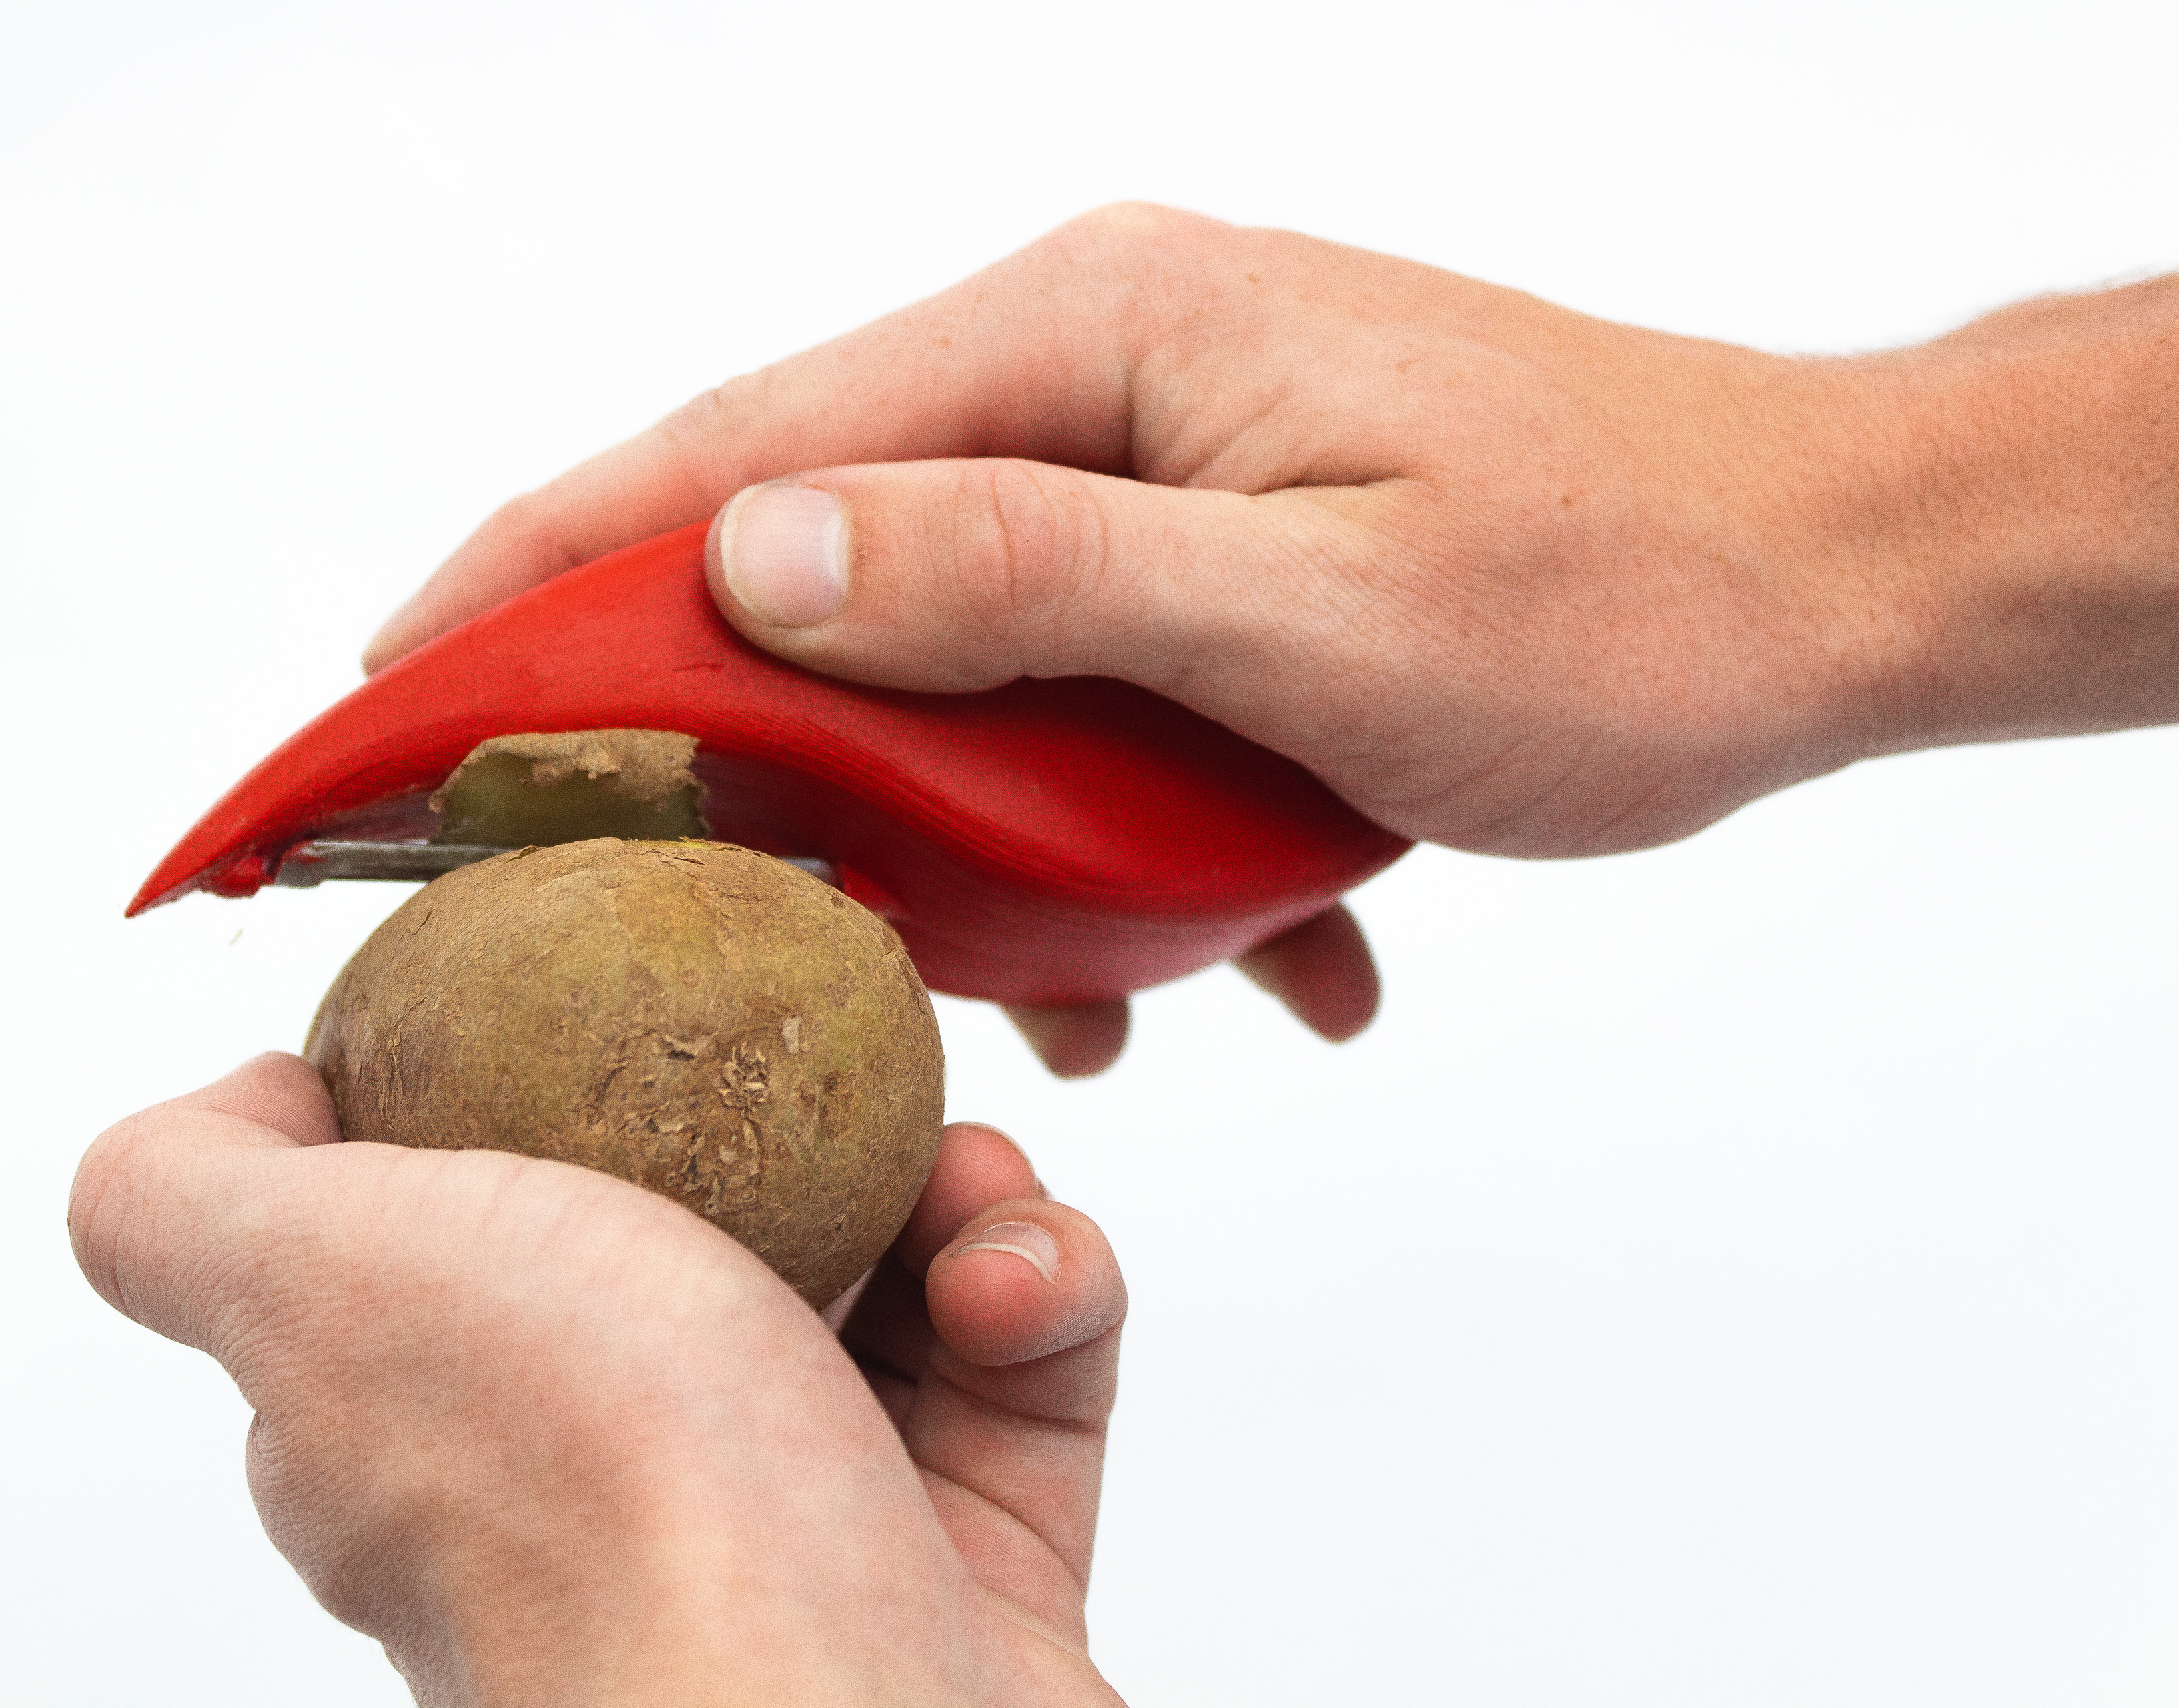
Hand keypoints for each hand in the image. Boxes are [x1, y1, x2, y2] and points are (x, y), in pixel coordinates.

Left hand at [70, 1055, 1128, 1707]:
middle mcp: (602, 1481)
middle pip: (711, 1224)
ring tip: (958, 1185)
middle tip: (842, 1077)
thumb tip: (212, 1109)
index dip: (559, 1089)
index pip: (483, 1216)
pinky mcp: (965, 1570)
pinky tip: (1015, 1285)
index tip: (643, 1000)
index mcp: (437, 1412)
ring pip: (887, 1282)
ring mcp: (795, 1531)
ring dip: (947, 1186)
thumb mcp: (315, 1271)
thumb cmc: (600, 1507)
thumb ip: (187, 1191)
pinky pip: (1023, 1368)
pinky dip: (1043, 1290)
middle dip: (796, 1120)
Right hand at [366, 205, 2178, 1072]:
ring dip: (981, 842)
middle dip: (753, 747)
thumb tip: (761, 557)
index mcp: (1087, 334)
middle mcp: (1090, 369)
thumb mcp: (1316, 613)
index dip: (538, 573)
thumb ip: (1029, 578)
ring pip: (949, 658)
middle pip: (816, 552)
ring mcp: (1144, 460)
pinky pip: (1073, 693)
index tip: (388, 686)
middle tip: (695, 908)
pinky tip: (1237, 965)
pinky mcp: (1202, 551)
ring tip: (1073, 994)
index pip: (738, 445)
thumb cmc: (1623, 592)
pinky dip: (1119, 844)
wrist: (1829, 583)